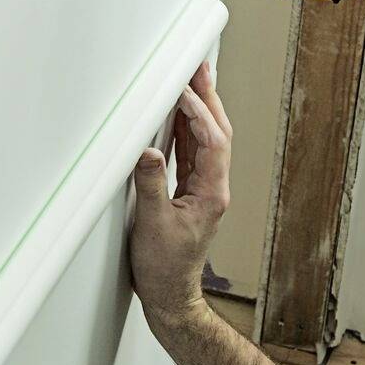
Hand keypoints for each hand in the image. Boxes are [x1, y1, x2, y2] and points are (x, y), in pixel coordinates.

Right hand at [128, 59, 231, 327]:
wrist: (170, 296)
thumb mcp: (151, 226)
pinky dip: (186, 130)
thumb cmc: (164, 269)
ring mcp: (204, 191)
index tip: (183, 91)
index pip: (212, 142)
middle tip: (199, 68)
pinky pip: (192, 154)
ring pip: (207, 141)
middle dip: (208, 99)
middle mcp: (213, 189)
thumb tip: (147, 151)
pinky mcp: (190, 195)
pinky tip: (176, 117)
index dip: (199, 113)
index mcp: (212, 195)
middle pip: (217, 133)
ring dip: (200, 110)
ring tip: (191, 81)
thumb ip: (151, 186)